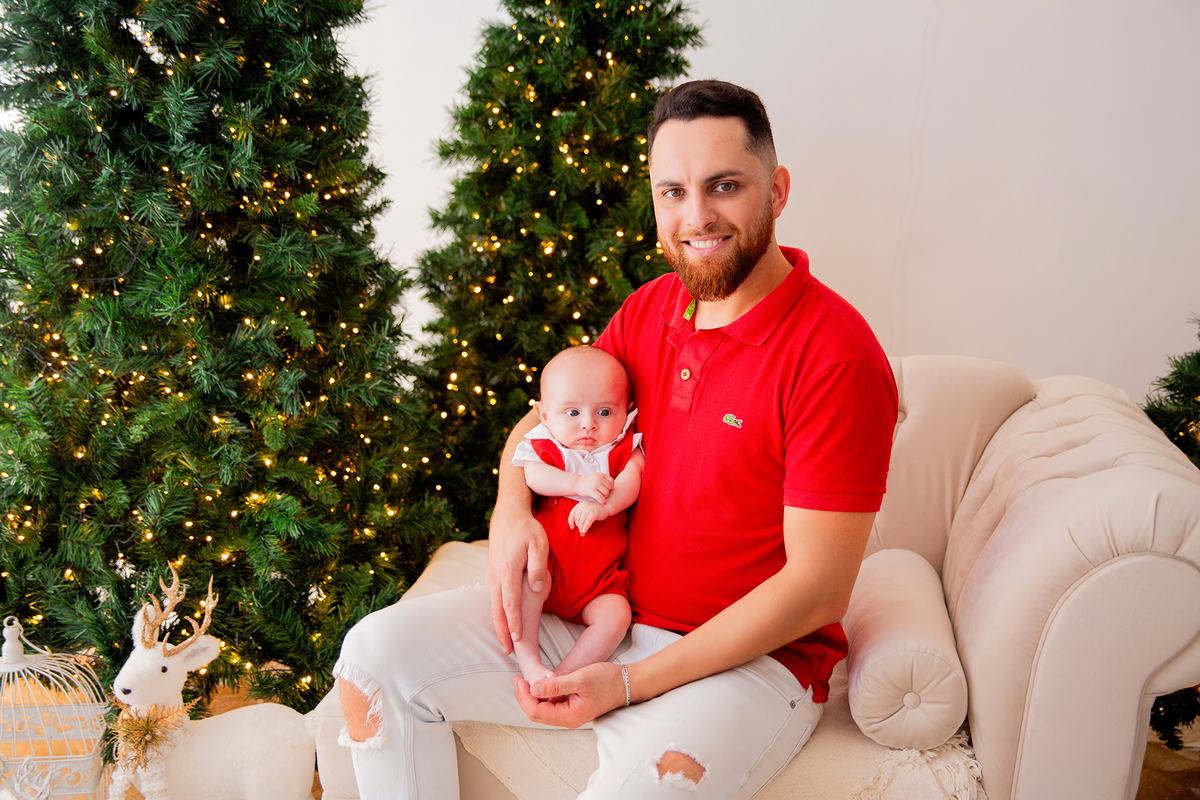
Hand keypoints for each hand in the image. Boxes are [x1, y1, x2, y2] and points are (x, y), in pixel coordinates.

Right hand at [487, 510, 548, 653]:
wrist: (508, 515)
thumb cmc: (527, 529)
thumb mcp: (539, 543)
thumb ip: (537, 566)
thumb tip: (536, 588)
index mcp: (508, 569)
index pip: (510, 601)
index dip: (513, 621)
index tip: (517, 637)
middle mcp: (496, 575)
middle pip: (497, 609)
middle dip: (502, 632)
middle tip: (508, 651)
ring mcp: (492, 575)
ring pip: (494, 605)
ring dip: (498, 625)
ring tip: (505, 644)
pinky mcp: (493, 574)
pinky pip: (495, 598)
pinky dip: (498, 614)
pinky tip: (503, 624)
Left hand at [513, 662, 625, 728]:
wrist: (627, 683)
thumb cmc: (607, 680)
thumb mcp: (581, 679)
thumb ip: (557, 684)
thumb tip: (534, 688)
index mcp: (569, 716)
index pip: (537, 711)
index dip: (524, 697)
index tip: (519, 680)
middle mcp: (568, 719)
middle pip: (536, 713)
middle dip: (524, 696)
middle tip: (518, 679)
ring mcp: (570, 714)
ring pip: (542, 709)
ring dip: (531, 695)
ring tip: (525, 680)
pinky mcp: (572, 707)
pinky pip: (551, 704)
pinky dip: (542, 694)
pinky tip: (539, 682)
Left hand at [569, 500, 609, 533]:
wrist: (604, 506)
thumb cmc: (593, 510)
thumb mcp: (584, 510)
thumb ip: (579, 515)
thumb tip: (573, 526)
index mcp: (579, 505)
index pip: (572, 514)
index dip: (571, 522)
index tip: (572, 528)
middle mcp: (583, 506)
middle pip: (577, 519)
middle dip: (578, 527)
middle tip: (580, 533)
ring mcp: (588, 509)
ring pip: (582, 521)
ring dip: (581, 529)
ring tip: (582, 533)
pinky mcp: (594, 513)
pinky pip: (588, 521)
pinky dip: (585, 527)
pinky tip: (584, 531)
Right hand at [573, 472, 613, 503]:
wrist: (577, 483)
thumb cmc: (588, 482)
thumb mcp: (597, 477)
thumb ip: (604, 480)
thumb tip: (614, 487)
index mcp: (601, 475)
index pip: (611, 481)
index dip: (611, 487)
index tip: (607, 489)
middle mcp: (599, 478)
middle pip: (609, 488)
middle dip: (607, 492)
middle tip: (603, 494)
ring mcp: (595, 484)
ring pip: (606, 493)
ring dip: (605, 497)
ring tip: (601, 497)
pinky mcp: (591, 491)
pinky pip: (601, 497)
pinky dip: (603, 501)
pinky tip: (603, 502)